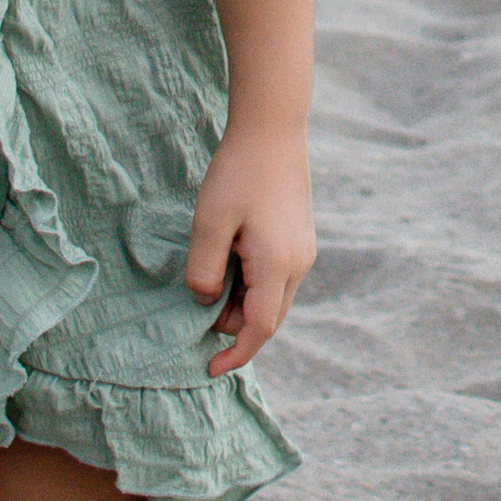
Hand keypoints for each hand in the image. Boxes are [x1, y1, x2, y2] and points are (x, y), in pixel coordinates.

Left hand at [185, 124, 313, 375]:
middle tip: (197, 304)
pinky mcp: (299, 240)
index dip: (234, 354)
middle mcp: (298, 265)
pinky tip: (229, 260)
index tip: (208, 369)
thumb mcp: (209, 222)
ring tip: (210, 274)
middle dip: (232, 326)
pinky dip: (251, 284)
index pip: (258, 329)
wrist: (273, 130)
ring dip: (241, 302)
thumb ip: (204, 270)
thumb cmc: (238, 173)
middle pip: (266, 319)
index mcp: (277, 266)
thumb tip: (206, 301)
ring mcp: (302, 253)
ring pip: (272, 299)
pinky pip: (276, 278)